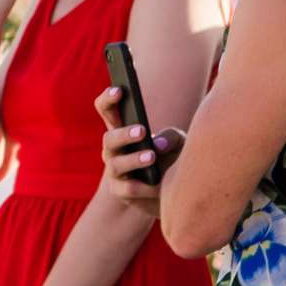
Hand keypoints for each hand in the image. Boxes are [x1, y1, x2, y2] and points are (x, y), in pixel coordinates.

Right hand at [93, 87, 180, 205]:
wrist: (172, 194)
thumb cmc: (173, 159)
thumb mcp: (179, 144)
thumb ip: (171, 137)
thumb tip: (158, 145)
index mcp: (122, 130)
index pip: (106, 110)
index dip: (108, 99)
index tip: (120, 90)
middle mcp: (113, 149)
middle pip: (109, 138)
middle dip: (124, 134)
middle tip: (142, 130)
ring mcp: (114, 171)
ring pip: (116, 164)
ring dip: (134, 159)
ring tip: (152, 157)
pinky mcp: (120, 192)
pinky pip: (127, 189)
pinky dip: (144, 187)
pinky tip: (158, 185)